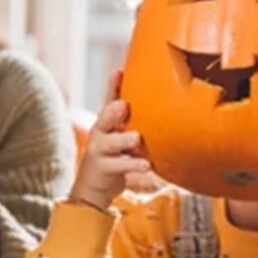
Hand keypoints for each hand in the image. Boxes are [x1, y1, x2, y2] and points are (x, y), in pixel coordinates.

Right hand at [69, 70, 150, 210]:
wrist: (94, 185)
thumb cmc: (113, 155)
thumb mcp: (120, 135)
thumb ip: (132, 122)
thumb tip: (163, 102)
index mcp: (106, 122)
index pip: (108, 100)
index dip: (112, 86)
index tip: (118, 72)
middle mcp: (100, 133)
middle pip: (104, 118)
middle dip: (113, 112)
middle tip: (124, 105)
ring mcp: (100, 151)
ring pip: (111, 142)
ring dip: (123, 140)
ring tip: (136, 139)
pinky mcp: (104, 168)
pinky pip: (119, 165)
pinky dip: (133, 164)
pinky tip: (147, 165)